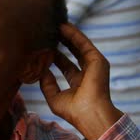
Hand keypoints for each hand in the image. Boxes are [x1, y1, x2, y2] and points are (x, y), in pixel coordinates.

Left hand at [39, 23, 122, 139]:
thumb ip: (47, 83)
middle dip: (62, 42)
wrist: (89, 114)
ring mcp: (94, 66)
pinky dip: (75, 35)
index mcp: (78, 83)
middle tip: (50, 31)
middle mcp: (87, 73)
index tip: (45, 47)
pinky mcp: (98, 61)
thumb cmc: (73, 111)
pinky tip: (64, 27)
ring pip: (79, 46)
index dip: (56, 56)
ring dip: (68, 35)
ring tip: (55, 24)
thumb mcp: (54, 97)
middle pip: (73, 53)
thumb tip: (41, 70)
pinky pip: (84, 44)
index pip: (66, 65)